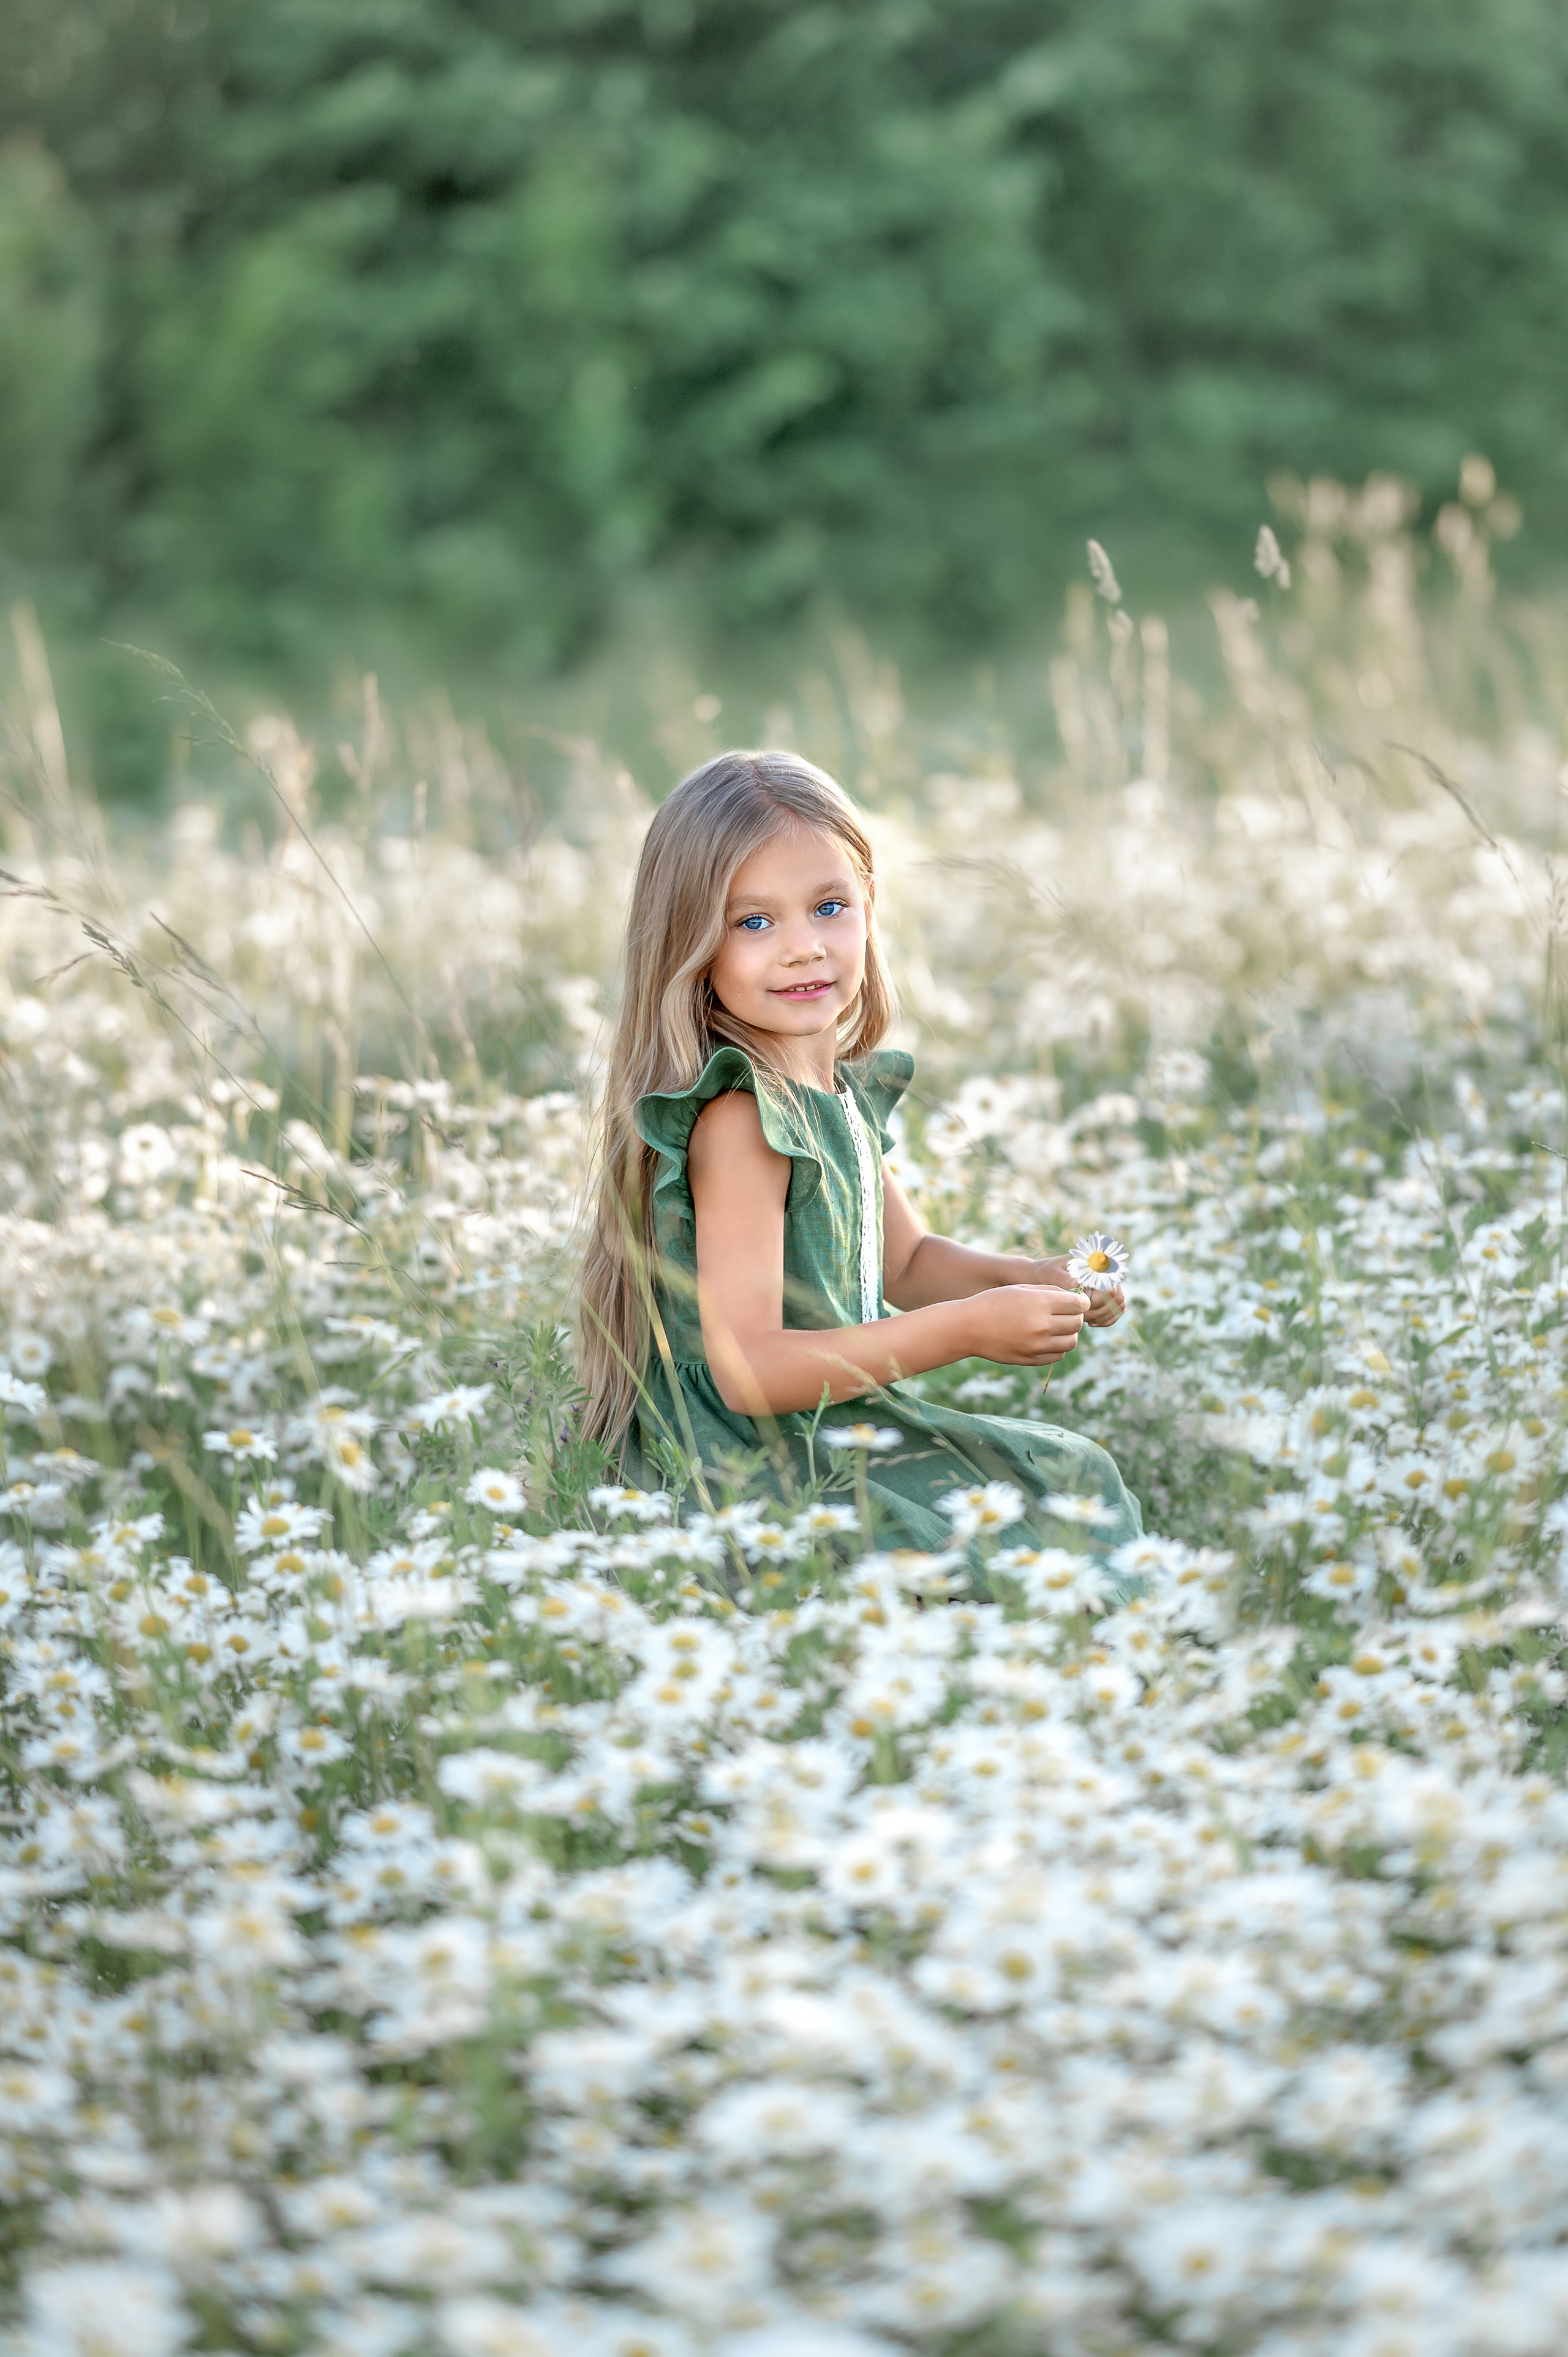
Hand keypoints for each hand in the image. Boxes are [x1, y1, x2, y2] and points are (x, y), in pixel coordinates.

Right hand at [966, 1284, 1085, 1366]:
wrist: (968, 1327)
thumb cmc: (994, 1302)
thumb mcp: (1021, 1288)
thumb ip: (1050, 1291)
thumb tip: (1075, 1298)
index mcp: (1040, 1303)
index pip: (1078, 1304)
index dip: (1081, 1301)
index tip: (1076, 1301)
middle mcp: (1042, 1325)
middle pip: (1077, 1323)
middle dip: (1076, 1316)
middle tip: (1066, 1313)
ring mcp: (1037, 1345)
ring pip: (1071, 1341)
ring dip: (1069, 1333)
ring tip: (1057, 1326)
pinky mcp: (1032, 1359)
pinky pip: (1058, 1355)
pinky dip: (1057, 1347)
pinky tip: (1046, 1338)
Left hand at [1027, 1256, 1124, 1329]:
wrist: (1042, 1277)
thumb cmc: (1046, 1274)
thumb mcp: (1052, 1274)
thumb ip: (1066, 1279)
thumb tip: (1081, 1285)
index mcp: (1095, 1263)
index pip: (1110, 1285)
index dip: (1097, 1300)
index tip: (1079, 1304)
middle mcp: (1106, 1271)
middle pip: (1117, 1297)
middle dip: (1098, 1310)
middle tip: (1079, 1314)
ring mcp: (1108, 1283)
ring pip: (1119, 1305)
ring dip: (1102, 1316)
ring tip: (1082, 1318)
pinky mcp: (1107, 1295)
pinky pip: (1117, 1310)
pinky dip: (1107, 1319)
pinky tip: (1090, 1322)